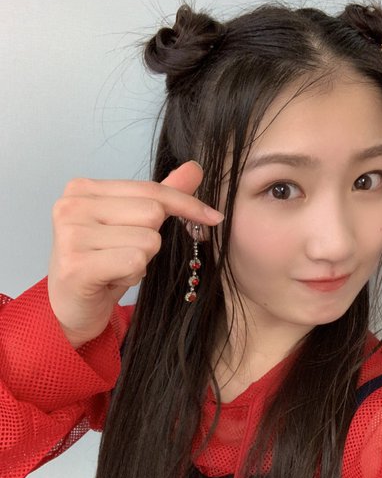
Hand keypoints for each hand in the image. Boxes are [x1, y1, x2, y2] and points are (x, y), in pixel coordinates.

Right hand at [47, 161, 221, 348]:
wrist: (70, 308)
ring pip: (148, 240)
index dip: (187, 204)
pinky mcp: (77, 264)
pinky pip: (135, 261)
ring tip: (116, 269)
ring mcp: (71, 234)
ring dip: (141, 262)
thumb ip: (160, 197)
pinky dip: (133, 276)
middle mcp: (73, 205)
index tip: (214, 217)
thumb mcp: (131, 226)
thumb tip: (195, 168)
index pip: (151, 190)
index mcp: (84, 189)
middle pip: (152, 213)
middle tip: (124, 255)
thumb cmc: (101, 265)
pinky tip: (112, 280)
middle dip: (151, 240)